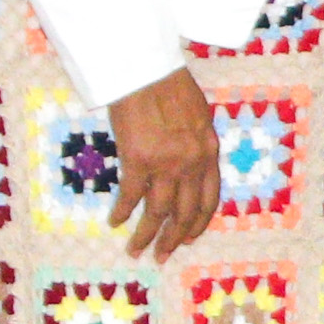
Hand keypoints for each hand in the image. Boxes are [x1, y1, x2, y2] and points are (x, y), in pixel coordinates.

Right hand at [106, 66, 218, 261]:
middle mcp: (191, 163)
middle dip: (173, 238)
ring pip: (158, 212)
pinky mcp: (138, 159)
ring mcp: (165, 163)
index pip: (208, 199)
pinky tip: (115, 221)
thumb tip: (190, 164)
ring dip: (146, 235)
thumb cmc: (169, 84)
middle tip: (162, 255)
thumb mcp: (197, 115)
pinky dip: (122, 211)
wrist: (146, 68)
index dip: (198, 223)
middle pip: (185, 212)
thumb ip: (197, 144)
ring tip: (136, 250)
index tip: (188, 238)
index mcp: (208, 152)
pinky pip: (131, 195)